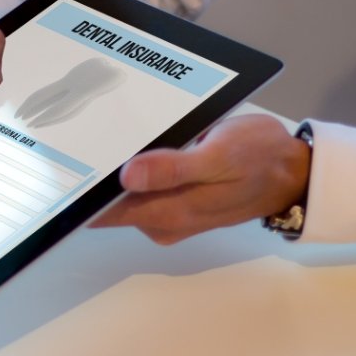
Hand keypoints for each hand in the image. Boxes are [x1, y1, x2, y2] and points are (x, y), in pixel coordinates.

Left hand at [92, 114, 310, 243]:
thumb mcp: (219, 156)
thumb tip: (128, 176)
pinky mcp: (175, 201)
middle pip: (111, 204)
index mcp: (169, 213)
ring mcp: (168, 213)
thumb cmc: (258, 159)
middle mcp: (162, 220)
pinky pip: (142, 188)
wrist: (292, 171)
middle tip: (77, 138)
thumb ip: (173, 169)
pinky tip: (130, 144)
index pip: (107, 214)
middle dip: (95, 176)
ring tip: (97, 135)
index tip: (63, 170)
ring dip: (114, 170)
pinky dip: (134, 169)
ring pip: (126, 195)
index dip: (83, 195)